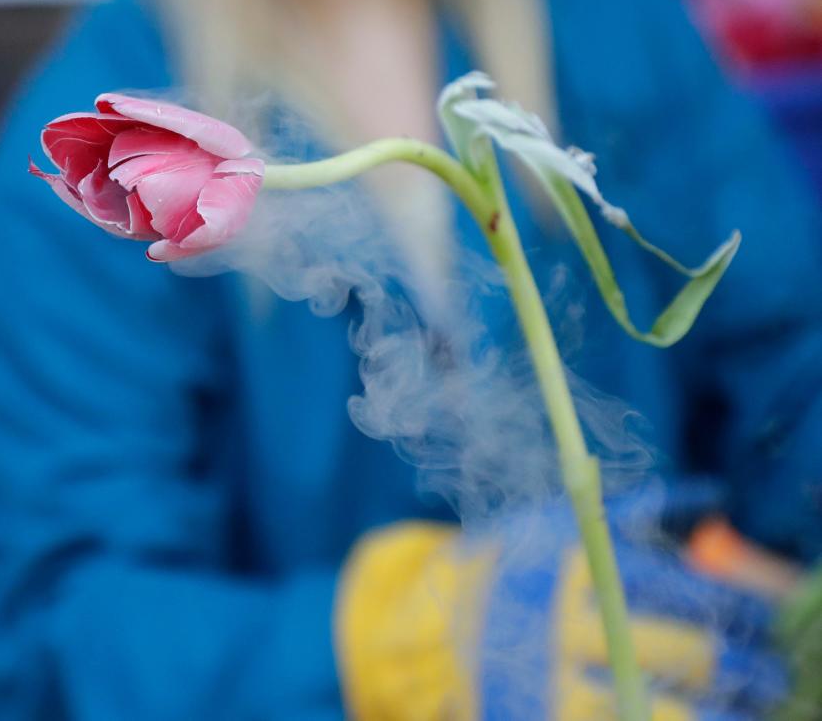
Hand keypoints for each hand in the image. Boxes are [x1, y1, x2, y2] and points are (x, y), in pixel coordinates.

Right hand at [337, 492, 787, 719]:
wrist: (424, 628)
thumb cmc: (506, 566)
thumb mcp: (551, 522)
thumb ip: (626, 510)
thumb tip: (707, 495)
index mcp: (570, 562)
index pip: (677, 584)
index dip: (734, 603)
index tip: (767, 617)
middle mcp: (564, 620)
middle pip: (681, 649)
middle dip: (738, 664)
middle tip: (769, 670)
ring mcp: (553, 677)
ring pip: (662, 705)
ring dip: (716, 709)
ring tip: (746, 707)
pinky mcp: (545, 718)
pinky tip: (686, 719)